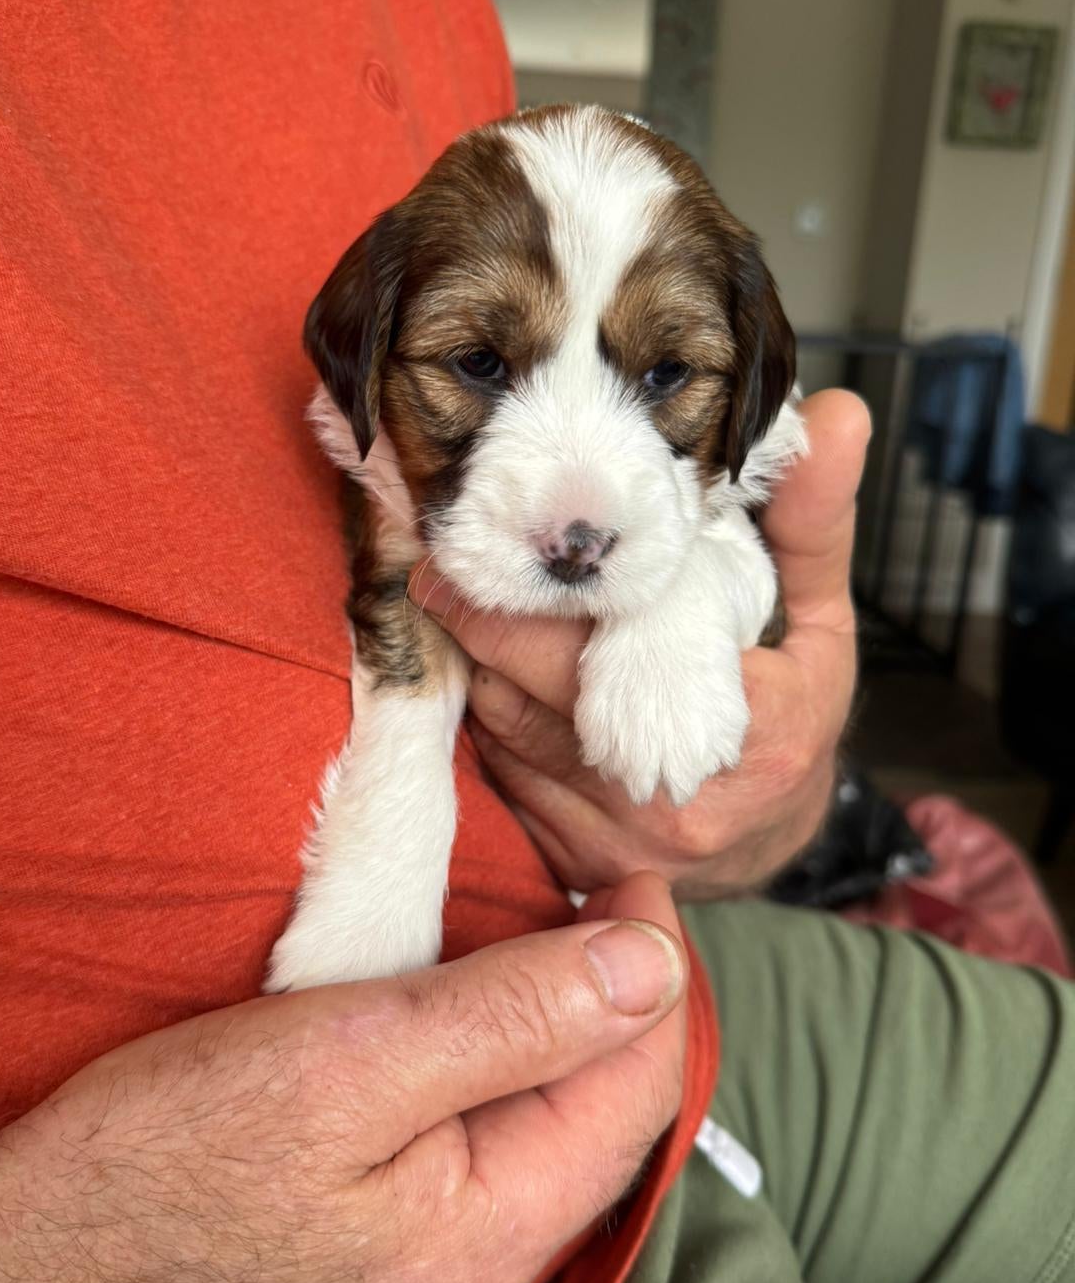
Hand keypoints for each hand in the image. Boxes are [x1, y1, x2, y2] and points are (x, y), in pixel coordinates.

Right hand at [0, 874, 685, 1282]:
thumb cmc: (160, 1170)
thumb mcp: (348, 1063)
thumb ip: (514, 1020)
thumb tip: (652, 968)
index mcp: (500, 1225)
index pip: (639, 1082)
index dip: (653, 964)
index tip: (629, 868)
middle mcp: (480, 1267)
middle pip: (598, 1116)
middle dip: (616, 1000)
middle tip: (594, 896)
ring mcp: (422, 1276)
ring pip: (535, 1138)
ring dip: (552, 1036)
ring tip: (538, 944)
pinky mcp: (365, 1264)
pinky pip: (472, 1161)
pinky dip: (489, 1078)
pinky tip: (454, 1035)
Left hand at [409, 389, 869, 897]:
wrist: (771, 841)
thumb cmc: (792, 714)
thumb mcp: (821, 617)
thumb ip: (813, 521)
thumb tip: (833, 418)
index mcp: (753, 729)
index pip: (613, 644)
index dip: (540, 589)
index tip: (491, 531)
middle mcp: (676, 797)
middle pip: (536, 686)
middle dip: (487, 616)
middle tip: (448, 557)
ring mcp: (617, 841)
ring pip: (503, 727)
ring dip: (480, 664)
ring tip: (468, 604)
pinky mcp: (570, 864)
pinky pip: (496, 773)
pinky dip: (487, 719)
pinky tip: (494, 676)